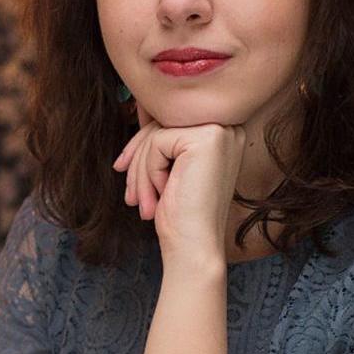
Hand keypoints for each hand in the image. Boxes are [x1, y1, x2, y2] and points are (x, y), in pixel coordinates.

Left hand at [113, 103, 246, 267]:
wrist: (194, 249)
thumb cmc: (181, 214)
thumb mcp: (169, 165)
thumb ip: (162, 134)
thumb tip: (138, 104)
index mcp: (225, 130)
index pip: (171, 119)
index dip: (144, 142)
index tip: (124, 167)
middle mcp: (229, 125)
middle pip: (163, 121)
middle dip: (137, 157)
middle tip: (129, 194)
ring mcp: (221, 129)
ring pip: (156, 132)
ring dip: (139, 170)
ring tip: (141, 202)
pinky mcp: (207, 138)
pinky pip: (157, 142)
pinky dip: (147, 172)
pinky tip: (158, 198)